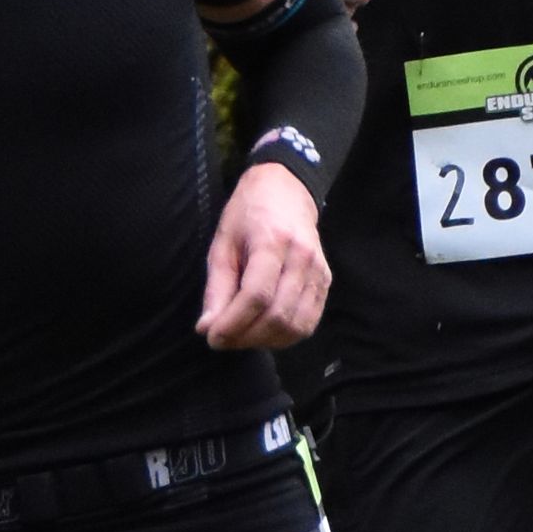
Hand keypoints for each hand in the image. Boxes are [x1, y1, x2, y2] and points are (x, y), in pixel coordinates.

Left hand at [199, 161, 329, 350]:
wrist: (286, 191)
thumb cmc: (248, 215)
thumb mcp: (222, 244)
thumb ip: (216, 288)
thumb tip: (207, 328)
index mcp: (273, 241)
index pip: (257, 296)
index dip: (233, 324)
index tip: (212, 338)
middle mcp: (303, 258)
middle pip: (278, 315)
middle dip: (246, 337)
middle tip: (222, 339)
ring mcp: (319, 271)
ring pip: (296, 325)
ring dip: (264, 341)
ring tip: (241, 336)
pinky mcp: (325, 282)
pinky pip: (308, 322)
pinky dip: (284, 336)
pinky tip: (263, 331)